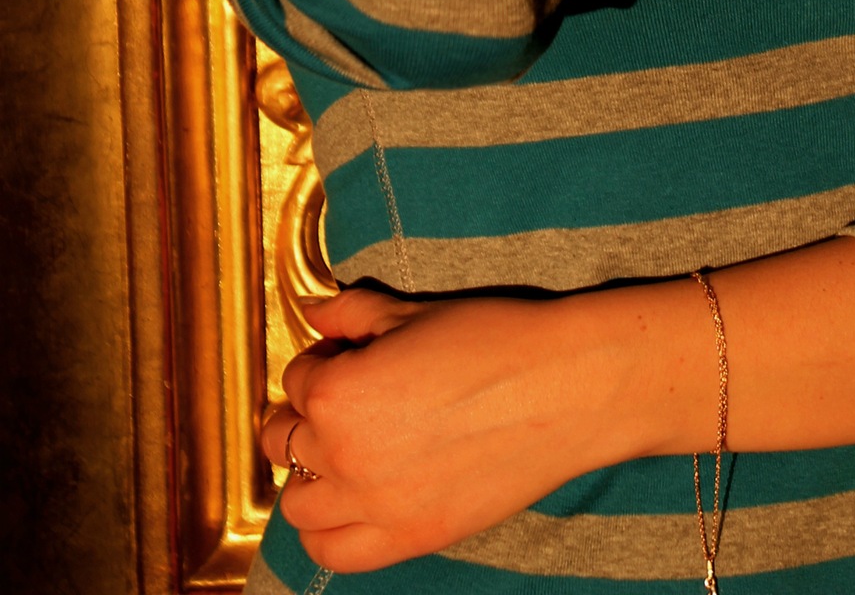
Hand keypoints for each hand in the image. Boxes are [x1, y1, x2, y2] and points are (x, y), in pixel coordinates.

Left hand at [259, 286, 650, 572]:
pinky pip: (332, 552)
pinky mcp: (407, 539)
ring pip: (297, 503)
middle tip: (343, 400)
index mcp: (339, 393)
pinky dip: (328, 530)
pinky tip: (350, 502)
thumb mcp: (413, 312)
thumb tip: (315, 310)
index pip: (298, 378)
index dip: (323, 360)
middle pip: (286, 440)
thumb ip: (351, 312)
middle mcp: (342, 455)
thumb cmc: (494, 342)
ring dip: (311, 474)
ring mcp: (373, 505)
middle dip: (308, 414)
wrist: (561, 388)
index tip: (347, 356)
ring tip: (344, 450)